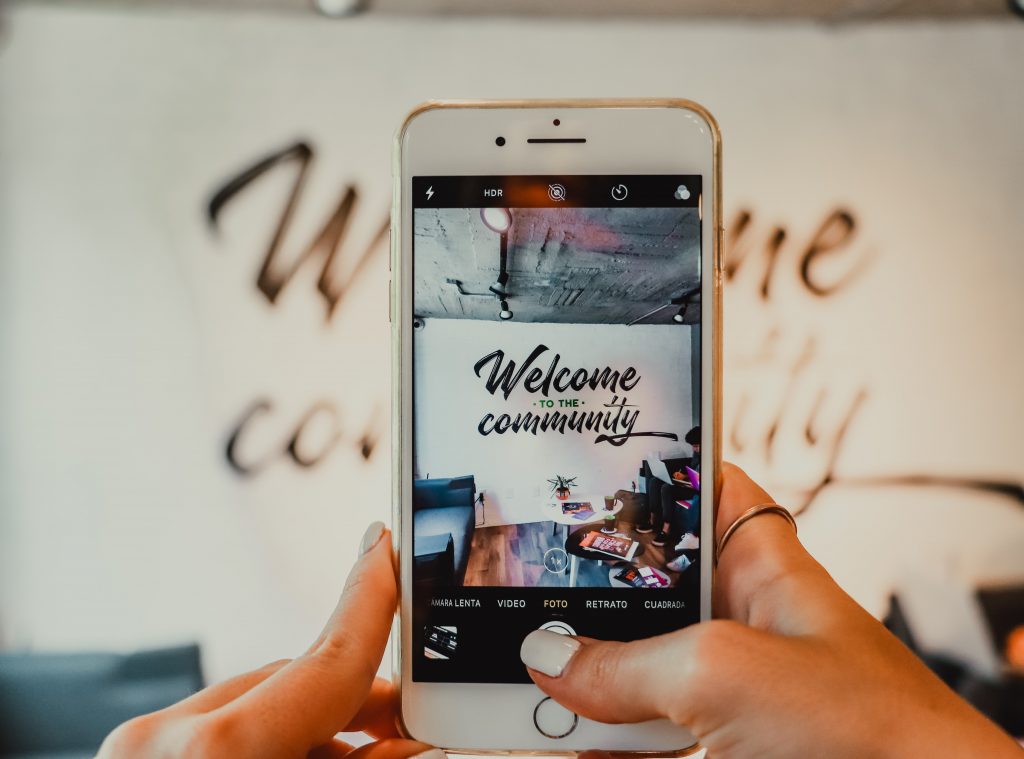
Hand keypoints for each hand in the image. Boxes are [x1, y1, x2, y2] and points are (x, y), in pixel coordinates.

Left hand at [98, 523, 440, 758]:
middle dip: (355, 697)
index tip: (385, 547)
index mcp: (215, 755)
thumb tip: (404, 737)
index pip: (325, 660)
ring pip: (256, 706)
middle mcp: (163, 740)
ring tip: (362, 754)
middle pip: (292, 682)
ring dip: (314, 727)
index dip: (371, 599)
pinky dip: (267, 742)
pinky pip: (219, 730)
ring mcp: (136, 749)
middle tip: (408, 720)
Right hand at [521, 464, 1021, 758]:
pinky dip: (597, 740)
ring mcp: (726, 696)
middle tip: (518, 595)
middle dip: (581, 596)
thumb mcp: (728, 673)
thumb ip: (628, 662)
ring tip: (515, 670)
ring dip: (577, 677)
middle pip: (643, 590)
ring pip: (633, 672)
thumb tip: (549, 657)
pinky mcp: (714, 751)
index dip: (647, 471)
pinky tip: (557, 736)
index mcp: (760, 567)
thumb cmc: (878, 736)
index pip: (699, 490)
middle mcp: (739, 625)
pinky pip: (640, 738)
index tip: (578, 468)